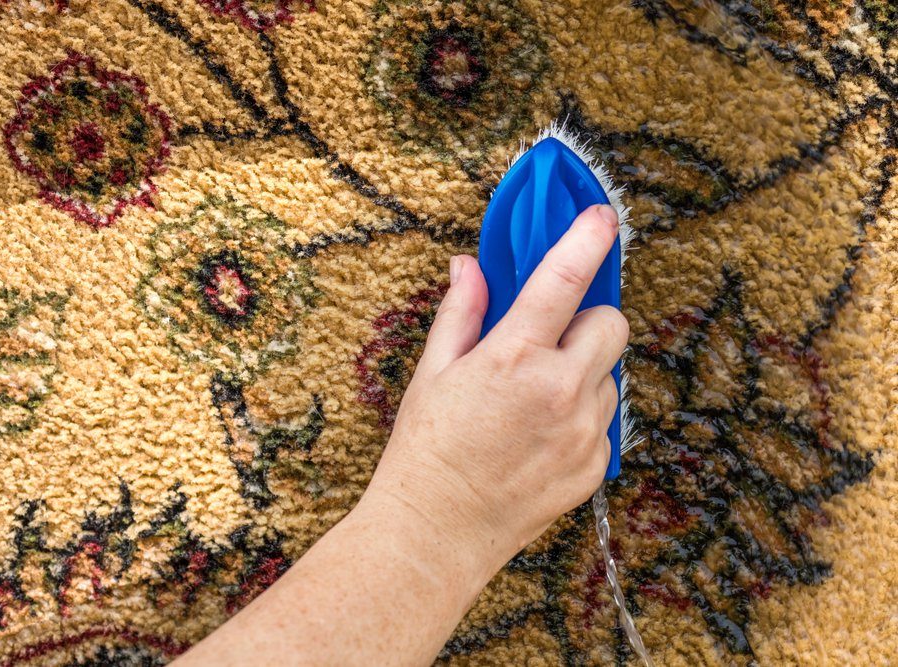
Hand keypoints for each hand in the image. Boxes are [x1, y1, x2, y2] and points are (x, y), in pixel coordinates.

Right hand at [362, 204, 627, 578]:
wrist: (438, 532)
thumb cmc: (426, 451)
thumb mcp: (433, 372)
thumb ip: (460, 313)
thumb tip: (469, 265)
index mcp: (514, 357)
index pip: (564, 280)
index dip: (587, 240)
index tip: (602, 217)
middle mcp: (560, 390)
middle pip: (612, 323)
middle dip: (588, 319)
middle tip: (552, 336)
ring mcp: (585, 432)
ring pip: (610, 373)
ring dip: (585, 370)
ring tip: (538, 397)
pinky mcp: (596, 464)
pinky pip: (606, 419)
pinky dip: (583, 413)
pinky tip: (542, 433)